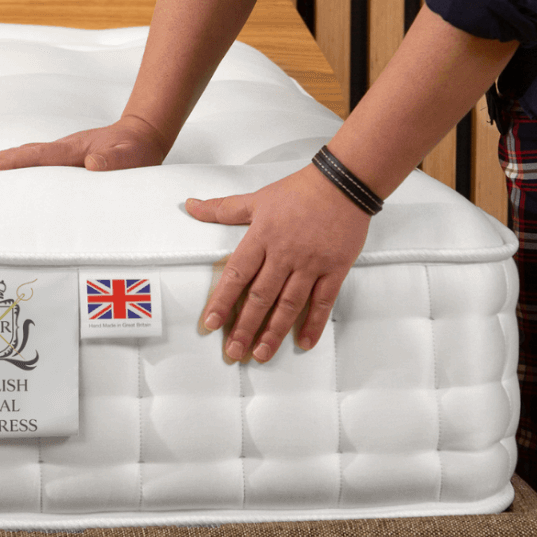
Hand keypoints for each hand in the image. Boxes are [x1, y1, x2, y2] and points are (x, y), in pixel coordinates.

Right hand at [0, 115, 167, 170]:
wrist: (142, 134)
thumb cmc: (137, 151)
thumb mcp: (131, 158)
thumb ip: (114, 162)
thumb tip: (93, 165)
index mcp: (74, 150)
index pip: (38, 157)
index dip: (13, 163)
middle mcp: (63, 149)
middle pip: (24, 154)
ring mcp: (63, 152)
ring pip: (27, 156)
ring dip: (3, 163)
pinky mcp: (65, 158)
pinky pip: (36, 162)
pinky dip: (18, 166)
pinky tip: (8, 175)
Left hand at [187, 165, 369, 361]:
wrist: (344, 182)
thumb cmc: (302, 190)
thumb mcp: (258, 198)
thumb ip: (223, 209)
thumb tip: (192, 206)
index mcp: (262, 237)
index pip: (237, 275)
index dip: (222, 301)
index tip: (211, 322)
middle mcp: (284, 254)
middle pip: (261, 297)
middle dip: (245, 327)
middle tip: (234, 351)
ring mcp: (310, 264)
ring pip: (289, 305)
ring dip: (274, 332)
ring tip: (261, 354)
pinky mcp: (334, 269)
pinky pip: (322, 301)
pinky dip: (313, 324)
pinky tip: (304, 342)